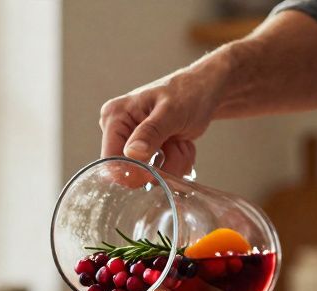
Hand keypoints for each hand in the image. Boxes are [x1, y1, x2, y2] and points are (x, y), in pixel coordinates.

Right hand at [99, 63, 227, 176]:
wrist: (205, 90)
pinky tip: (182, 144)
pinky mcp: (146, 149)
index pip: (111, 159)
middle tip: (177, 144)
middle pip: (133, 170)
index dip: (133, 171)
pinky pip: (160, 171)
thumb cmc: (188, 92)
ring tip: (182, 142)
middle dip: (162, 164)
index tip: (158, 170)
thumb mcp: (171, 112)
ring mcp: (133, 141)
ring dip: (174, 163)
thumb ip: (151, 132)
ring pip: (150, 174)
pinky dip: (176, 162)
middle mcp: (119, 130)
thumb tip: (132, 153)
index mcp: (115, 116)